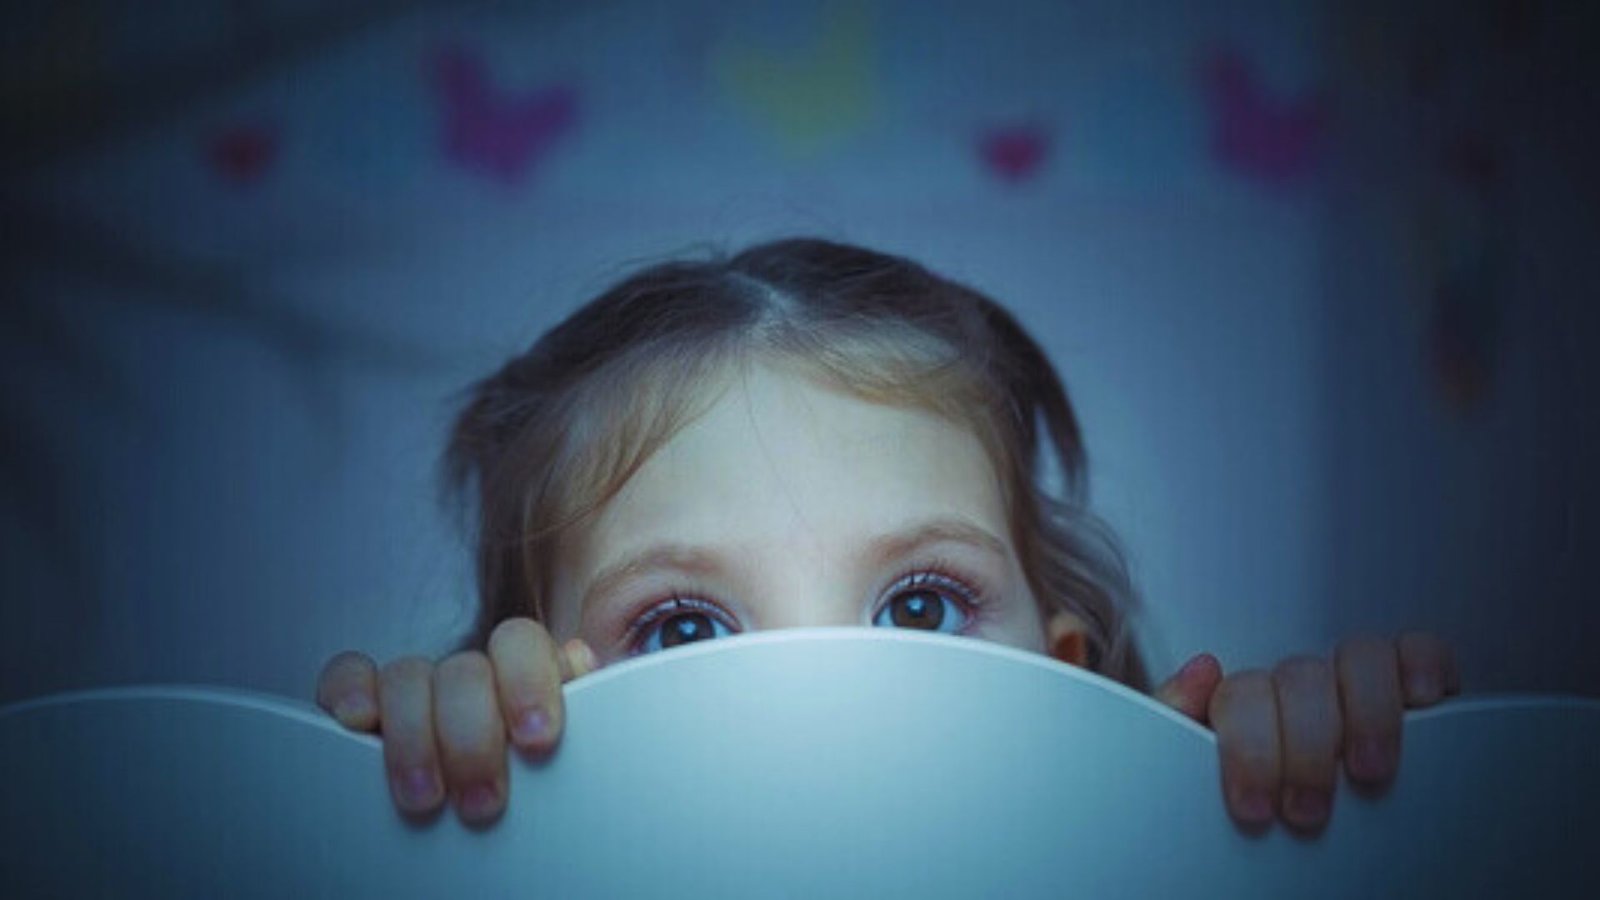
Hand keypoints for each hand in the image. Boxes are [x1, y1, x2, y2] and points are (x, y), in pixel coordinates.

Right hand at [315, 618, 596, 825]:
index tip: (536, 739)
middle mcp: (471, 673)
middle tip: (483, 801)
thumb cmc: (539, 785)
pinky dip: (349, 691)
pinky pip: (349, 677)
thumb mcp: (571, 755)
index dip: (528, 683)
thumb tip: (587, 673)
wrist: (494, 816)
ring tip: (425, 798)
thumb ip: (586, 718)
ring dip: (414, 738)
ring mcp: (417, 685)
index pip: (520, 644)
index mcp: (526, 672)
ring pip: (407, 677)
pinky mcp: (364, 703)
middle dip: (471, 738)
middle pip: (463, 671)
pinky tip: (356, 721)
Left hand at [1154, 632, 1460, 833]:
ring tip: (1367, 774)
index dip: (1249, 747)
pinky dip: (1422, 666)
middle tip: (1308, 811)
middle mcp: (1301, 692)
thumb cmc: (1259, 814)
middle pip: (1301, 678)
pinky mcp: (1414, 689)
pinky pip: (1420, 650)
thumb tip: (1200, 672)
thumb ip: (1179, 729)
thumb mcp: (1204, 783)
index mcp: (1249, 711)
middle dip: (1305, 748)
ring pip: (1359, 658)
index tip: (1254, 806)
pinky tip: (1421, 700)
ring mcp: (1357, 687)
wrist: (1323, 862)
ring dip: (1366, 715)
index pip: (1243, 693)